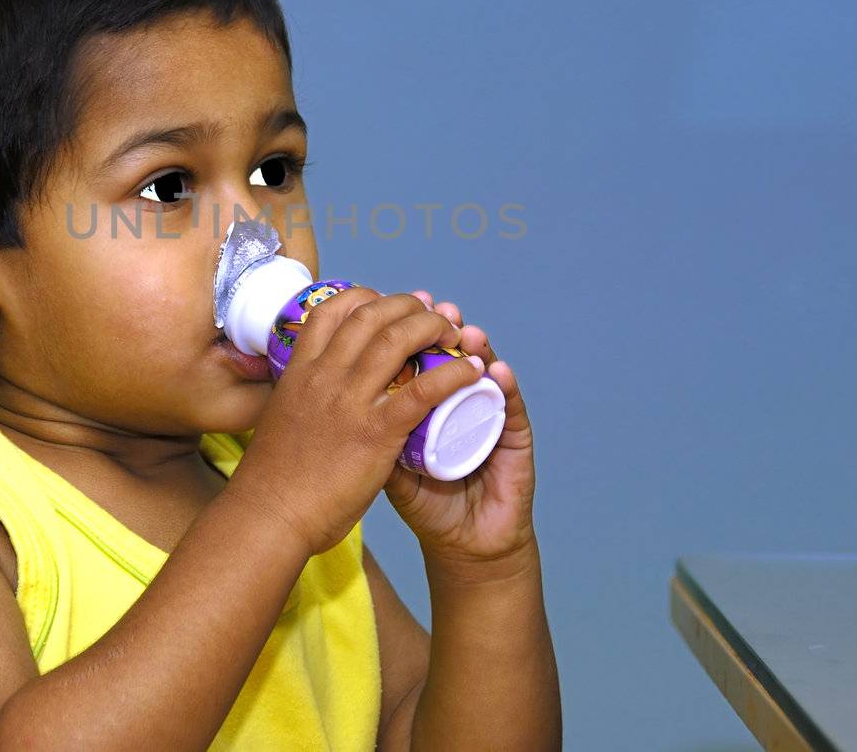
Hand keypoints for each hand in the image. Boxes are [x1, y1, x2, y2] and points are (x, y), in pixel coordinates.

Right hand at [228, 288, 486, 556]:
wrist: (269, 516)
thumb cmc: (273, 478)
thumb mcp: (281, 417)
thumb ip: (302, 397)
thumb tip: (315, 390)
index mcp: (299, 370)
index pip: (332, 309)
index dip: (366, 297)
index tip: (386, 304)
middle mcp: (324, 375)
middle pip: (371, 314)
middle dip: (407, 305)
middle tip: (429, 313)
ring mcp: (349, 401)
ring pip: (398, 339)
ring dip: (432, 326)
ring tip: (453, 334)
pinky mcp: (375, 432)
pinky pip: (422, 391)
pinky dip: (452, 375)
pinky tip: (471, 372)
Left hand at [381, 290, 536, 573]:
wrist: (467, 547)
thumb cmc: (428, 506)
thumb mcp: (387, 469)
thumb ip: (371, 434)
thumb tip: (341, 395)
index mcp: (429, 405)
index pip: (422, 358)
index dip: (412, 331)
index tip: (400, 308)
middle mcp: (460, 402)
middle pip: (453, 354)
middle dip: (445, 329)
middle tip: (439, 310)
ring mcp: (489, 417)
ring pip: (485, 371)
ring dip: (479, 348)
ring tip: (469, 332)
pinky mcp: (515, 440)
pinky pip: (511, 408)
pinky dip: (506, 387)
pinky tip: (498, 372)